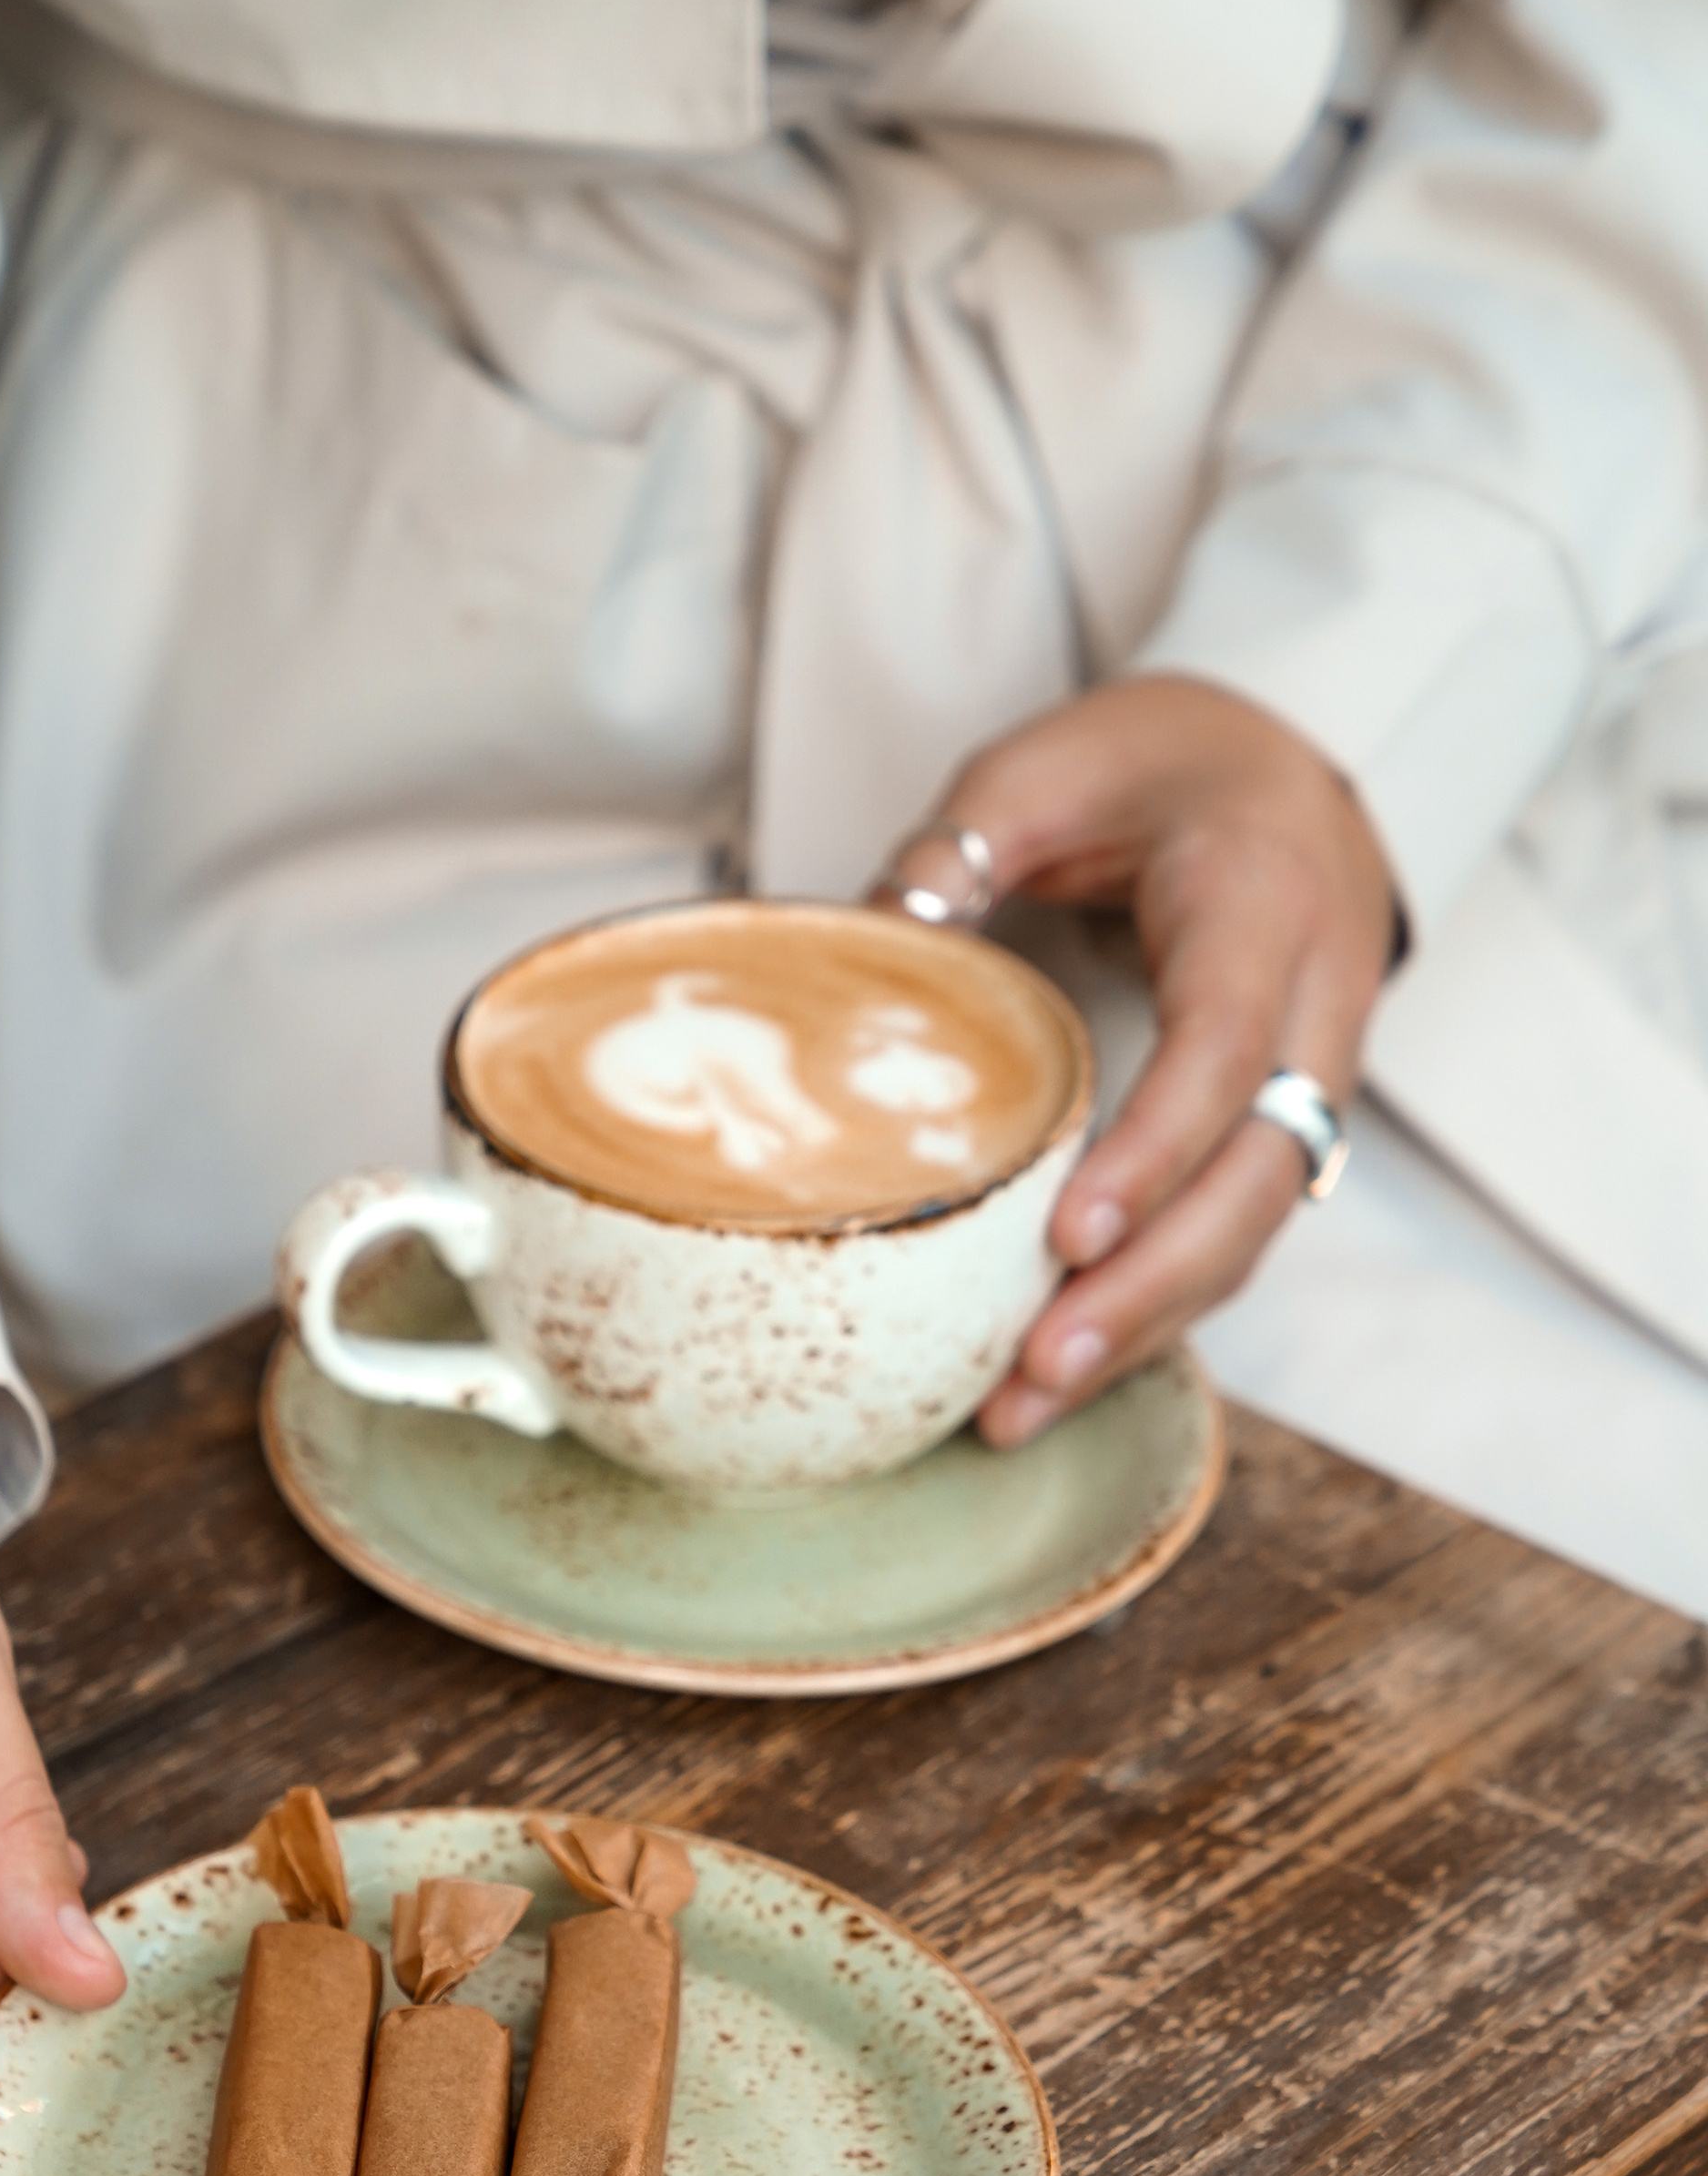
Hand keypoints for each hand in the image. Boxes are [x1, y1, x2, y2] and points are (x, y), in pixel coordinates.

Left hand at [884, 678, 1397, 1444]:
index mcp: (1263, 901)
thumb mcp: (1048, 766)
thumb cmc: (1162, 764)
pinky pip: (1233, 1233)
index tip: (1072, 1237)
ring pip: (1254, 1228)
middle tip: (1037, 1375)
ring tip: (1025, 1411)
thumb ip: (959, 848)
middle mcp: (1316, 1002)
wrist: (1289, 764)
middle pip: (1258, 1176)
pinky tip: (1062, 1373)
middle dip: (1151, 1289)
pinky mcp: (1281, 1128)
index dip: (1155, 1150)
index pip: (1224, 1047)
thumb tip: (860, 954)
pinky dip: (1156, 1308)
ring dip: (1149, 1327)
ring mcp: (1314, 1075)